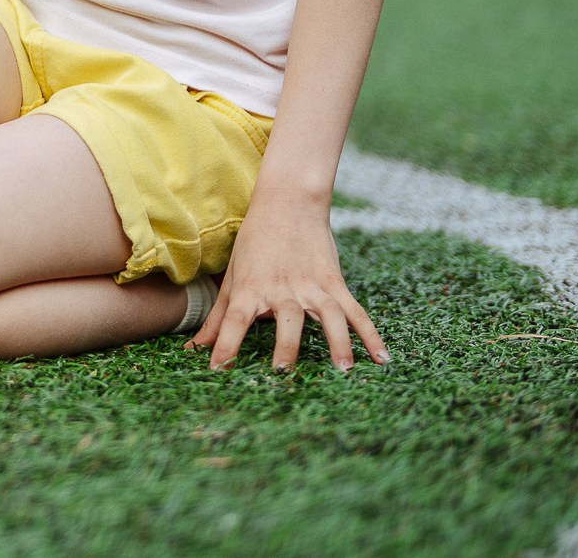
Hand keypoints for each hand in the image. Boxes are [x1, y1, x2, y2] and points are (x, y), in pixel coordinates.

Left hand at [191, 193, 387, 370]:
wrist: (288, 203)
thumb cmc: (254, 243)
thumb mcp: (232, 277)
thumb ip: (219, 317)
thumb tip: (196, 348)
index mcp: (251, 287)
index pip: (235, 320)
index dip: (225, 345)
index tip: (217, 370)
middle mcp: (282, 288)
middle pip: (286, 319)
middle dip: (285, 347)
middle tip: (282, 373)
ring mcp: (313, 286)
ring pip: (328, 316)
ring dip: (338, 343)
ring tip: (343, 370)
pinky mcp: (335, 283)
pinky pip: (356, 312)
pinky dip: (371, 335)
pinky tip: (381, 358)